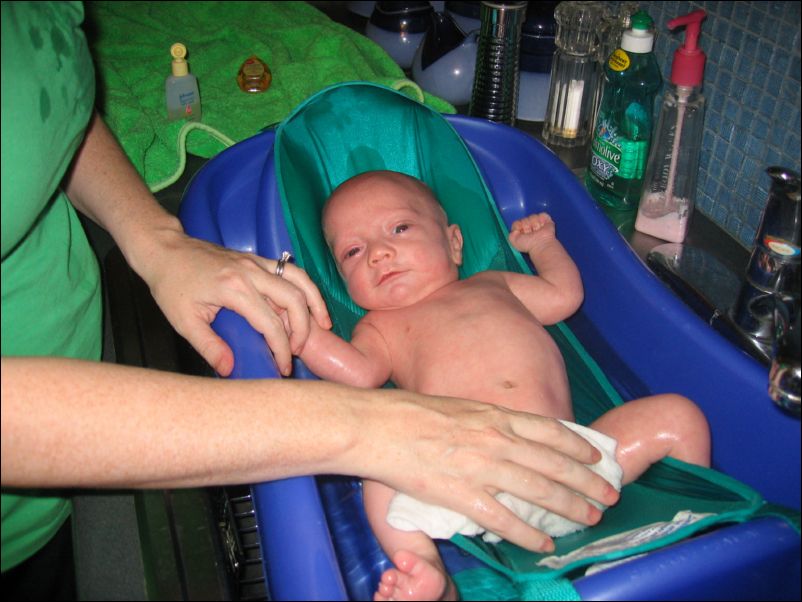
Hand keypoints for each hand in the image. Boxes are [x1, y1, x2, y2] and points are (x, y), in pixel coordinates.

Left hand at [142, 229, 330, 376]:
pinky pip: (289, 271)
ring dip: (314, 303)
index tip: (283, 367)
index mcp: (235, 289)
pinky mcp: (256, 259)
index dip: (281, 349)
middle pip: (294, 300)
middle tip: (297, 351)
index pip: (271, 324)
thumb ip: (209, 346)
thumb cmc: (170, 284)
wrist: (164, 249)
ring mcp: (256, 262)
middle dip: (302, 329)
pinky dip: (304, 287)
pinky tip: (308, 303)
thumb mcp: (184, 321)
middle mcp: (251, 272)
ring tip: (322, 325)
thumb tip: (230, 369)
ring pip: (299, 280)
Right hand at [354, 391, 619, 552]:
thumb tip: (507, 435)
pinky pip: (505, 520)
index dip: (579, 445)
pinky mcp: (463, 495)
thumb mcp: (458, 407)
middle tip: (609, 494)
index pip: (551, 431)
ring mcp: (482, 469)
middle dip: (587, 481)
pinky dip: (529, 534)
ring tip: (591, 517)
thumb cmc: (410, 413)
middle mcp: (497, 440)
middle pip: (555, 464)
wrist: (377, 427)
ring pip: (539, 491)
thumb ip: (487, 422)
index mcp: (494, 415)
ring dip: (570, 506)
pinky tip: (545, 543)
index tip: (598, 456)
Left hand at [509, 213, 555, 253]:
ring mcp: (538, 223)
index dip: (520, 226)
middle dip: (527, 226)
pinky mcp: (547, 220)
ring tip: (538, 231)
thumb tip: (517, 227)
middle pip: (525, 219)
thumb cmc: (528, 245)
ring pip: (533, 216)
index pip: (518, 222)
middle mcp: (530, 226)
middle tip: (531, 233)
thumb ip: (511, 233)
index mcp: (522, 231)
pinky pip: (542, 215)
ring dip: (535, 224)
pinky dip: (543, 220)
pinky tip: (543, 226)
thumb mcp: (513, 241)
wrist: (540, 244)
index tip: (523, 232)